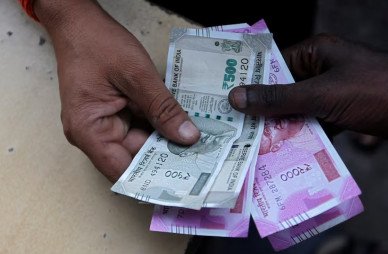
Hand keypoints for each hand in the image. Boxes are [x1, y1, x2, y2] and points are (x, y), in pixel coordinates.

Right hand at [35, 0, 199, 180]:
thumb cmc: (99, 44)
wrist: (79, 22)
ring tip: (199, 146)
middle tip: (201, 160)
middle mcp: (94, 134)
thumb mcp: (137, 76)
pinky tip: (183, 126)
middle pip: (135, 158)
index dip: (152, 180)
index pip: (122, 171)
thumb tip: (187, 138)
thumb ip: (163, 109)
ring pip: (141, 143)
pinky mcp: (116, 114)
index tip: (183, 182)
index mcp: (89, 131)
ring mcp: (105, 124)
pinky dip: (160, 126)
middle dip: (166, 158)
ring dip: (166, 142)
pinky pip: (141, 127)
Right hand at [228, 34, 387, 148]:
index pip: (274, 65)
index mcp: (316, 53)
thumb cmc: (375, 91)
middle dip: (264, 110)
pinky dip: (304, 137)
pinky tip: (286, 153)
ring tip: (254, 145)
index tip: (226, 100)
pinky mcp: (346, 113)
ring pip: (299, 110)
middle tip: (235, 128)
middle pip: (285, 90)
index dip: (250, 82)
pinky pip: (316, 124)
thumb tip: (237, 97)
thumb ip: (278, 98)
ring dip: (283, 127)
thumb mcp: (320, 94)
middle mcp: (324, 69)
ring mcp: (335, 92)